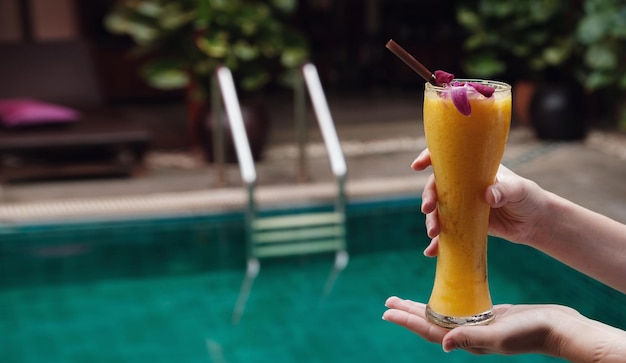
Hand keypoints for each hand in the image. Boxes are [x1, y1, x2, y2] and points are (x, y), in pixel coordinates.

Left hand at [382, 296, 573, 355]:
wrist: (560, 329)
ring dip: (422, 307)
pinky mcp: (488, 315)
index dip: (409, 321)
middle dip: (408, 313)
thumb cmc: (533, 333)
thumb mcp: (502, 335)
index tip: (388, 313)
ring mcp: (478, 325)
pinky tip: (440, 294)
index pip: (431, 331)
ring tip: (404, 301)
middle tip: (388, 303)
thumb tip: (444, 344)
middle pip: (432, 323)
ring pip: (443, 315)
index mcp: (469, 341)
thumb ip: (472, 338)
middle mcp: (469, 335)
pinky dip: (444, 301)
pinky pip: (458, 308)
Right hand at [412, 149, 547, 255]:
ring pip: (438, 211)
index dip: (430, 158)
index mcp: (473, 170)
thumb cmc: (528, 198)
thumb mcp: (519, 191)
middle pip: (437, 188)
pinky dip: (438, 242)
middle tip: (427, 209)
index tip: (417, 166)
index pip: (447, 160)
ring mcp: (462, 206)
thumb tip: (488, 196)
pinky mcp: (464, 224)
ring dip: (431, 221)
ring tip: (433, 234)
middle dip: (428, 198)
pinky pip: (447, 232)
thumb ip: (504, 191)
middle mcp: (463, 186)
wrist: (534, 222)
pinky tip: (431, 252)